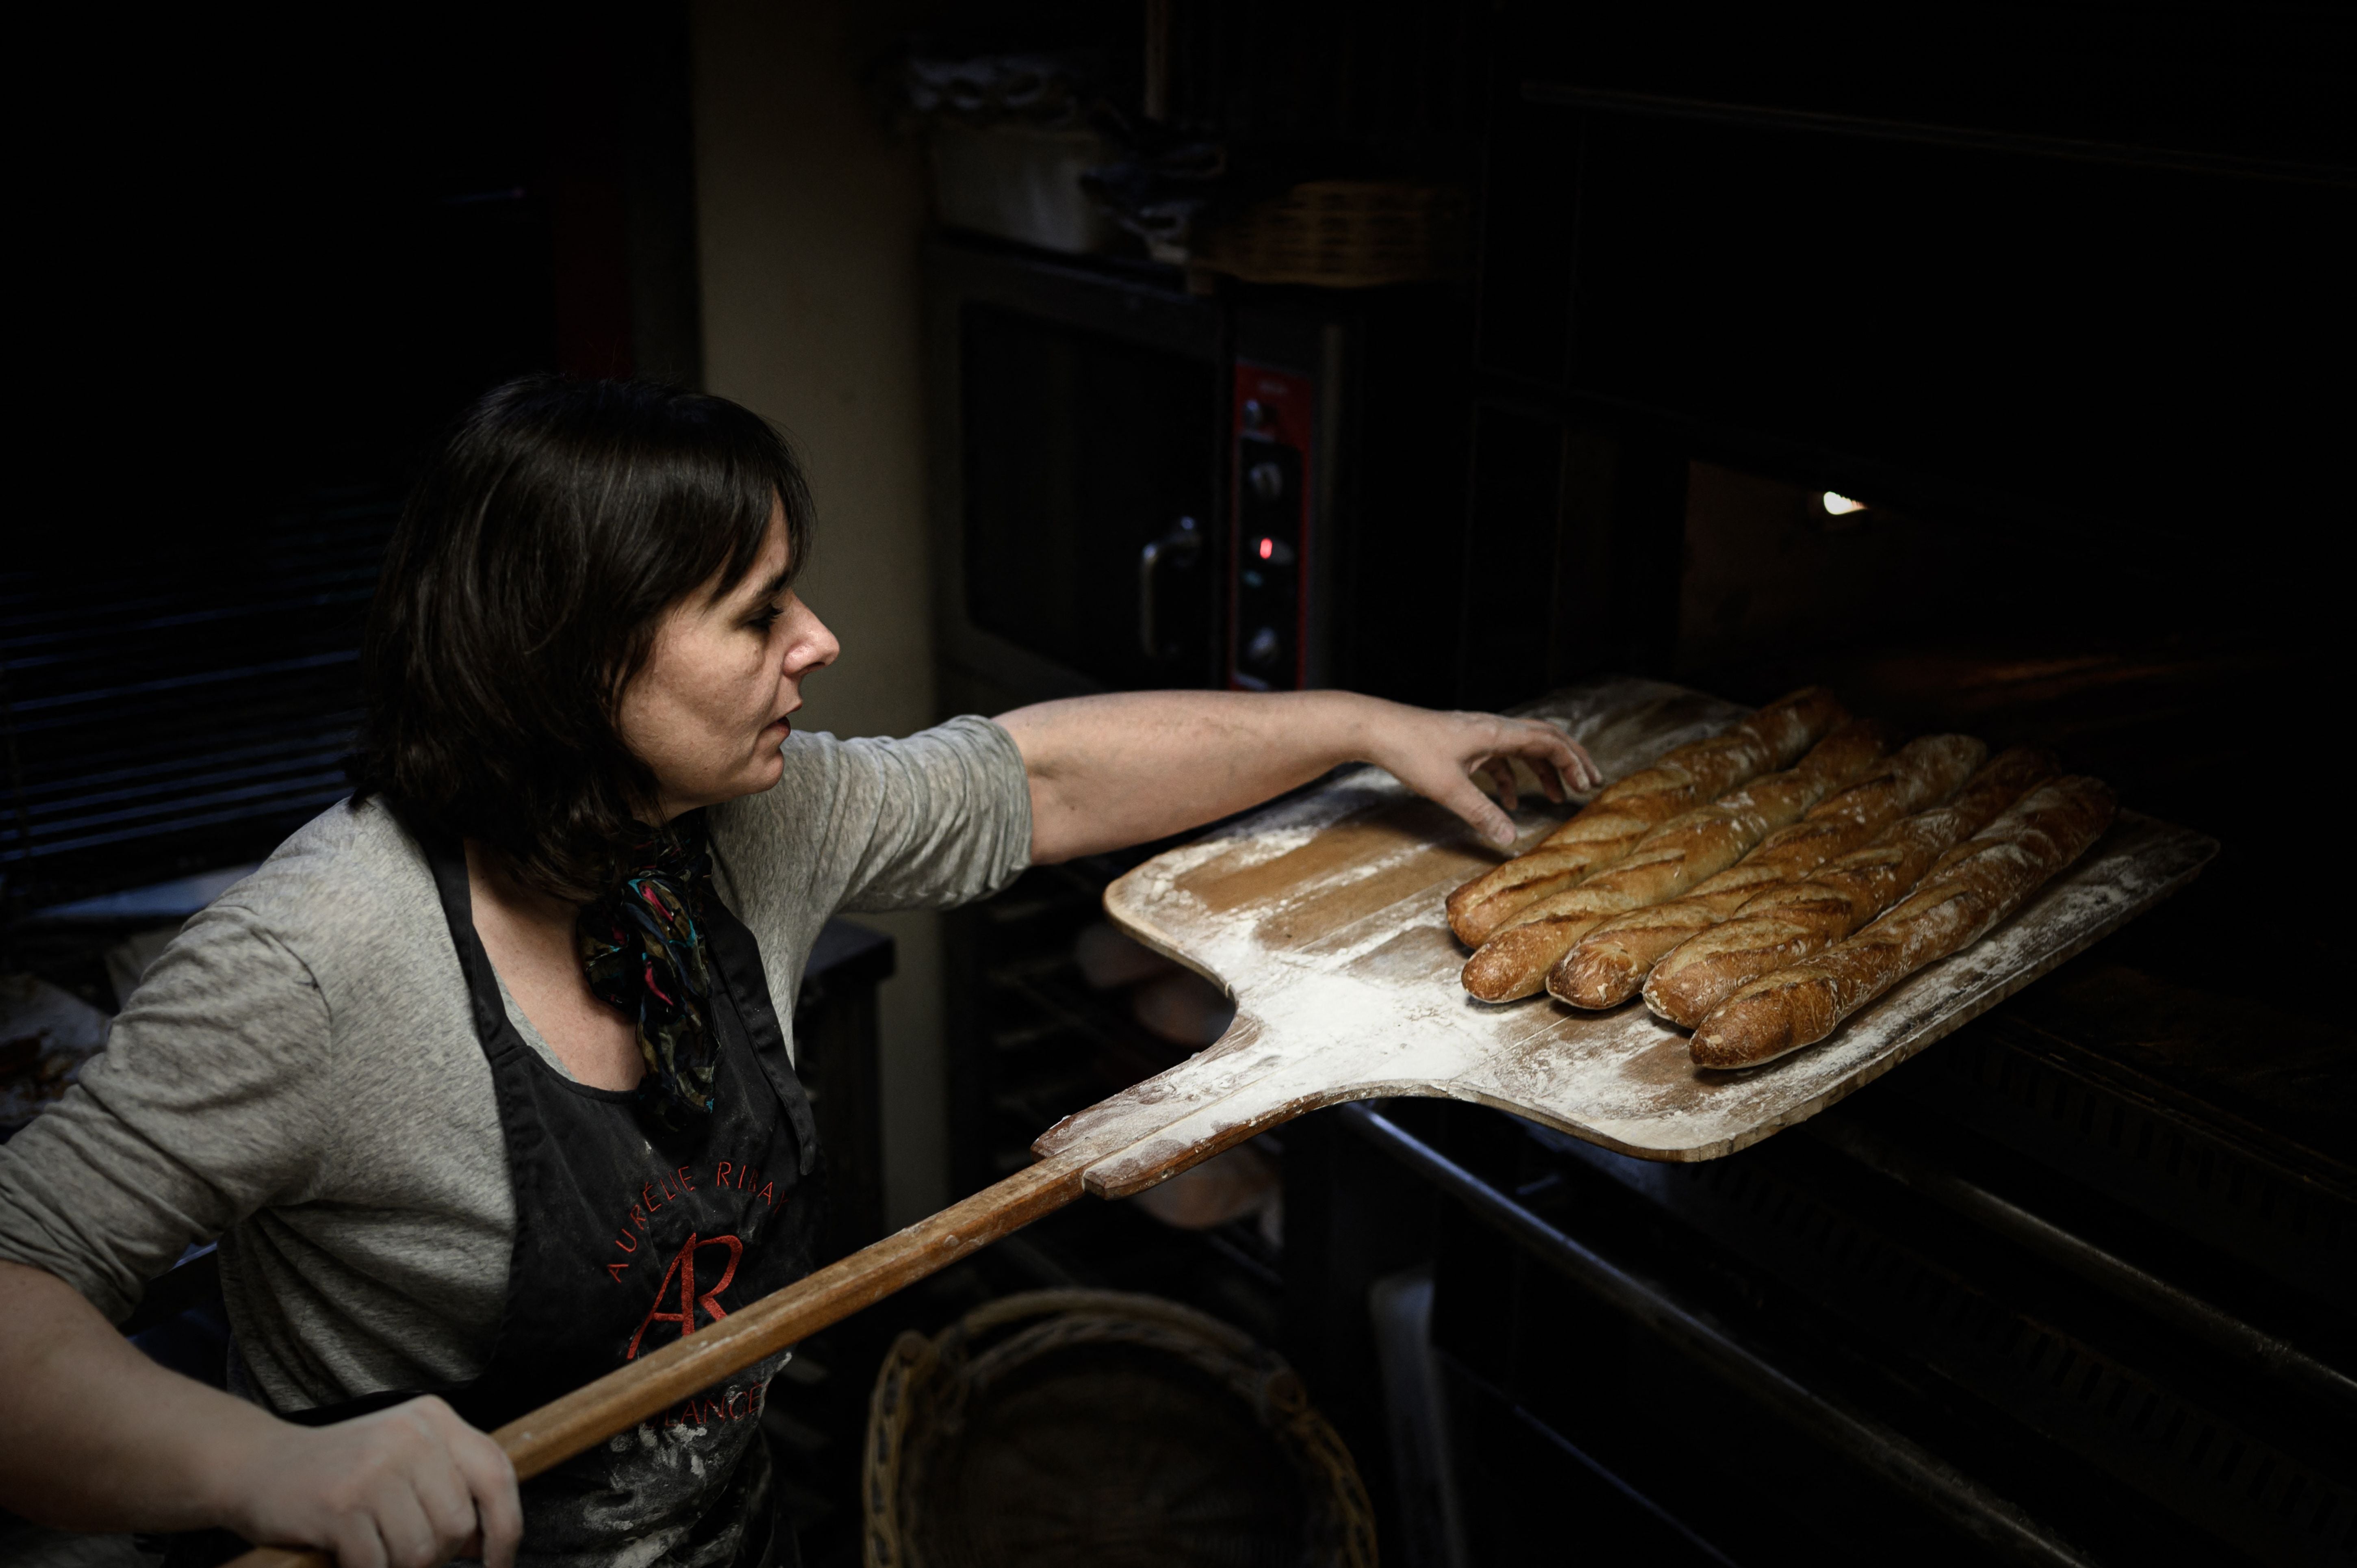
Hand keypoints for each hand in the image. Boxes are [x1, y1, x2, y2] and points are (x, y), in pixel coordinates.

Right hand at [215, 1396, 519, 1567]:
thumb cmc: (340, 1473)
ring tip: (373, 1550)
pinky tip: (347, 1557)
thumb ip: (449, 1487)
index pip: (497, 1475)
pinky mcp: (341, 1505)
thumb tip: (488, 1542)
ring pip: (421, 1552)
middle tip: (401, 1552)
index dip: (507, 1529)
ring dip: (398, 1567)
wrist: (258, 1466)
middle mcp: (411, 1435)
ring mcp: (375, 1468)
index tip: (498, 1563)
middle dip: (437, 1555)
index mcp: (435, 1419)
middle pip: (458, 1525)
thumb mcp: (403, 1460)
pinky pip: (377, 1565)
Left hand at [1362, 706, 1601, 848]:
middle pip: (1543, 738)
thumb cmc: (1410, 751)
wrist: (1375, 729)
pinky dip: (1509, 777)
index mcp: (1496, 732)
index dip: (1572, 763)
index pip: (1548, 741)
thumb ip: (1482, 814)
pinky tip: (1508, 803)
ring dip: (1542, 771)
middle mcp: (1492, 727)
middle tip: (1590, 783)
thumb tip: (1511, 839)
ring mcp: (1477, 733)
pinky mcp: (1463, 743)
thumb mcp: (1449, 789)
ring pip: (1521, 748)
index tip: (1587, 787)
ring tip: (1556, 798)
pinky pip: (1497, 757)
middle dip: (1569, 761)